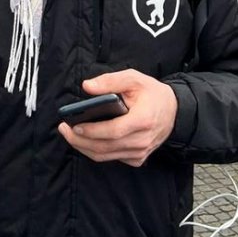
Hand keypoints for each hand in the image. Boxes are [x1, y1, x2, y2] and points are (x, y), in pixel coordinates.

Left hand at [58, 70, 177, 167]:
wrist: (174, 111)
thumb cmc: (152, 93)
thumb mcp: (134, 78)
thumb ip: (110, 81)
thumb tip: (87, 86)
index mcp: (142, 120)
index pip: (113, 131)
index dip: (91, 131)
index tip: (73, 125)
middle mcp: (142, 141)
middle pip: (105, 147)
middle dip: (79, 140)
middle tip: (63, 129)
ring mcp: (140, 153)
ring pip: (105, 156)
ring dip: (84, 148)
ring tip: (69, 134)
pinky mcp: (138, 158)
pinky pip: (112, 158)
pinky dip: (96, 151)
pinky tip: (86, 140)